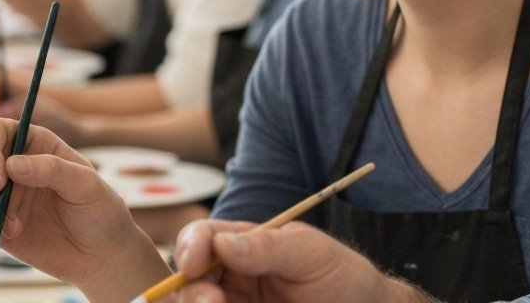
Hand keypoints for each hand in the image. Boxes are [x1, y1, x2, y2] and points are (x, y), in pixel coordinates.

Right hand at [0, 118, 168, 298]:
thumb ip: (52, 170)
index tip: (0, 174)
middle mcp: (15, 165)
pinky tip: (11, 236)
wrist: (101, 255)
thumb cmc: (100, 211)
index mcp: (36, 144)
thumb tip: (12, 165)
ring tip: (11, 227)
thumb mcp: (86, 185)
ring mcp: (4, 195)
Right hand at [172, 220, 433, 302]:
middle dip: (191, 291)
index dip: (191, 248)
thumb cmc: (342, 276)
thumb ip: (270, 246)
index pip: (202, 239)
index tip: (195, 265)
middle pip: (188, 281)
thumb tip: (224, 243)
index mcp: (243, 245)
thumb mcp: (311, 254)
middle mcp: (231, 277)